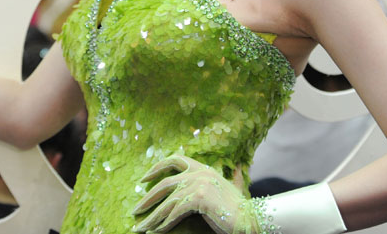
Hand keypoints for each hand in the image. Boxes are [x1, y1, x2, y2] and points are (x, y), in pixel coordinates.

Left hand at [132, 155, 260, 233]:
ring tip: (141, 228)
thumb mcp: (231, 188)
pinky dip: (164, 224)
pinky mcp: (198, 198)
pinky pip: (174, 212)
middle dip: (147, 198)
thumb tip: (237, 166)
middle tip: (135, 210)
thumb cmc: (239, 208)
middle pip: (164, 183)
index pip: (175, 160)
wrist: (251, 219)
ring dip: (152, 217)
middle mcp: (199, 173)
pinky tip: (157, 232)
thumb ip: (231, 177)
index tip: (143, 179)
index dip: (157, 168)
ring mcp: (198, 184)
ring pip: (167, 202)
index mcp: (203, 168)